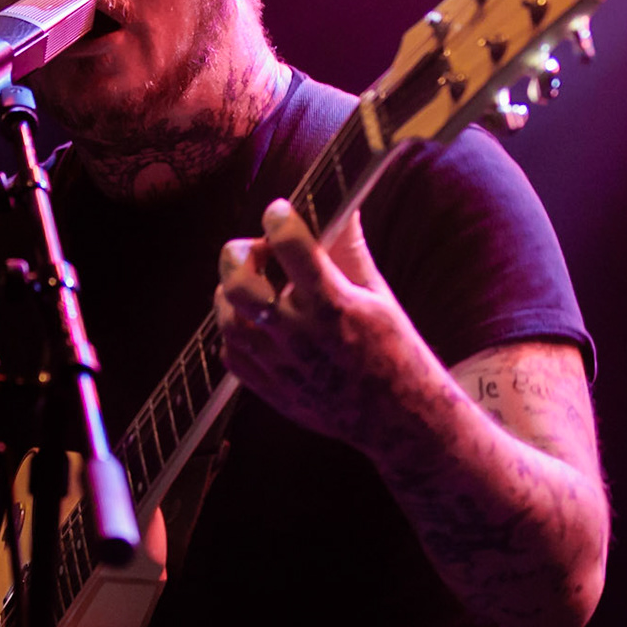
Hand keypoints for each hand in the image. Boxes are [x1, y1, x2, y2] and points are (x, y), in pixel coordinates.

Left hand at [214, 199, 422, 448]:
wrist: (398, 420)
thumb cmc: (395, 352)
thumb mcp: (379, 296)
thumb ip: (350, 250)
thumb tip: (345, 205)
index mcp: (334, 304)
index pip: (289, 244)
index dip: (278, 217)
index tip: (280, 211)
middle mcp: (302, 335)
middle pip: (240, 284)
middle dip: (240, 255)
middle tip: (258, 253)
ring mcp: (282, 366)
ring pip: (228, 318)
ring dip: (232, 293)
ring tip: (256, 288)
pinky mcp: (271, 391)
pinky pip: (231, 354)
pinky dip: (236, 332)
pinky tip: (257, 324)